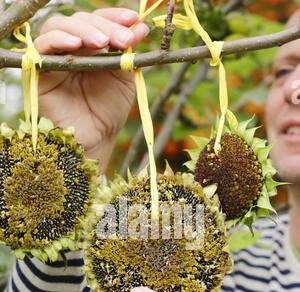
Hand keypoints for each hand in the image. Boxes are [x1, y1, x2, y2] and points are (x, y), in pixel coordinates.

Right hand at [34, 8, 148, 170]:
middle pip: (81, 20)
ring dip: (84, 29)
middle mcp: (71, 47)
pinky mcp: (37, 69)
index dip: (114, 17)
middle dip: (105, 26)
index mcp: (91, 46)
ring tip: (103, 43)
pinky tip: (76, 44)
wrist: (95, 139)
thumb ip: (129, 52)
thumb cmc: (108, 111)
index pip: (98, 20)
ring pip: (60, 26)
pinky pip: (42, 45)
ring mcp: (53, 56)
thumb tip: (141, 24)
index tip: (134, 20)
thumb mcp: (124, 78)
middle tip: (124, 39)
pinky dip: (58, 39)